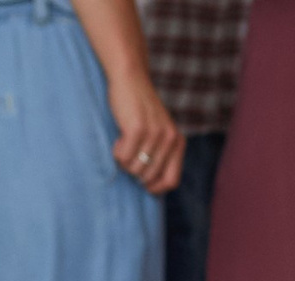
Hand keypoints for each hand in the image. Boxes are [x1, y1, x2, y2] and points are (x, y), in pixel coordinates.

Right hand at [105, 74, 182, 194]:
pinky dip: (116, 152)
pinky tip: (119, 138)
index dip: (155, 187)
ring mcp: (155, 134)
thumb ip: (160, 153)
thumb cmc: (139, 109)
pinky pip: (123, 157)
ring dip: (123, 161)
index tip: (143, 184)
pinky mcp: (137, 129)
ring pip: (134, 168)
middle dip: (133, 170)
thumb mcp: (158, 131)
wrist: (130, 78)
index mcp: (178, 142)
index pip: (172, 181)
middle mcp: (170, 139)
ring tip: (123, 143)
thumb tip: (149, 185)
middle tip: (128, 153)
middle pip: (148, 176)